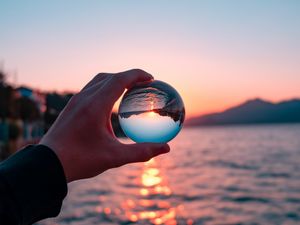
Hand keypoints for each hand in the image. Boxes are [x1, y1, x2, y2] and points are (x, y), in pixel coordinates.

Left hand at [40, 69, 169, 181]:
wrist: (48, 163)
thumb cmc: (80, 160)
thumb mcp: (114, 158)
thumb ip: (141, 152)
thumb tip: (165, 148)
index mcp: (96, 106)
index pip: (120, 79)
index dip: (137, 75)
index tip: (151, 78)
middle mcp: (84, 98)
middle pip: (110, 76)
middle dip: (129, 75)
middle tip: (143, 83)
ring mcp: (75, 101)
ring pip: (98, 80)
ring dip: (115, 79)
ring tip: (128, 89)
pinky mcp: (71, 106)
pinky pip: (91, 89)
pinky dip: (105, 87)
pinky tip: (110, 102)